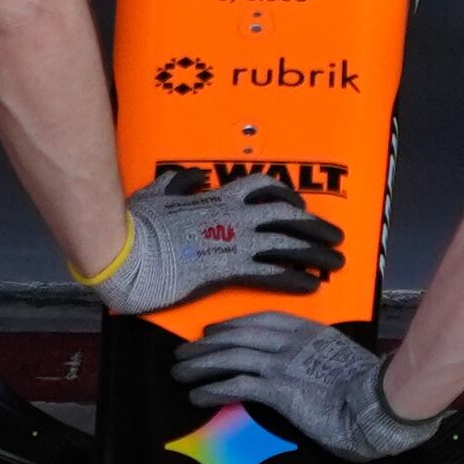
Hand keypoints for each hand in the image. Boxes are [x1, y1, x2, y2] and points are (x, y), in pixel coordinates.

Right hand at [89, 169, 346, 316]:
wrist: (127, 250)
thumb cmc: (138, 224)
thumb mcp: (157, 193)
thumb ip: (178, 184)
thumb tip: (193, 178)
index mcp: (219, 197)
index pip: (264, 189)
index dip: (288, 198)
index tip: (301, 206)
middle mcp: (235, 216)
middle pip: (288, 216)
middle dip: (315, 226)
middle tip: (336, 237)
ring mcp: (235, 242)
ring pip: (288, 243)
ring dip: (316, 253)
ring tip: (337, 262)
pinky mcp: (229, 270)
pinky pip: (272, 273)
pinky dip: (295, 278)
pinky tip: (312, 285)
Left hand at [169, 313, 439, 462]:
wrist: (379, 403)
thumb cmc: (368, 388)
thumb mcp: (341, 361)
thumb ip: (318, 357)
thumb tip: (305, 366)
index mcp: (309, 331)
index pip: (263, 319)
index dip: (234, 323)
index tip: (214, 328)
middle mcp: (292, 342)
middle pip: (239, 335)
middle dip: (207, 342)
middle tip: (184, 349)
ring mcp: (283, 363)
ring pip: (231, 356)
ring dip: (201, 363)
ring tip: (180, 370)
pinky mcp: (279, 389)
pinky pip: (237, 384)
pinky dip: (213, 388)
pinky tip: (197, 393)